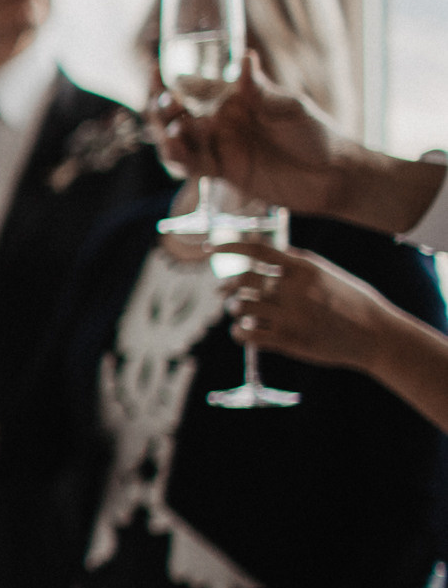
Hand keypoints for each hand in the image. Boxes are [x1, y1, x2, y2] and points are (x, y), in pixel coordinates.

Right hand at [155, 52, 355, 216]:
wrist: (331, 175)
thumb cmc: (315, 132)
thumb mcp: (290, 106)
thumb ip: (261, 89)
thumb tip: (245, 57)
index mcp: (234, 99)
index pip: (194, 86)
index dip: (171, 79)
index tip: (156, 70)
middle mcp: (220, 121)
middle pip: (178, 112)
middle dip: (162, 105)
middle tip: (163, 101)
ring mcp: (218, 147)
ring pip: (178, 138)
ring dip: (166, 132)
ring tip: (170, 129)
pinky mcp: (221, 172)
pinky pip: (191, 164)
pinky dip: (178, 157)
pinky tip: (174, 147)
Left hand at [222, 244, 394, 371]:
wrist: (376, 335)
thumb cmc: (351, 303)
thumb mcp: (327, 275)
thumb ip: (294, 268)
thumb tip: (258, 262)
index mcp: (305, 268)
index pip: (258, 251)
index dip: (229, 247)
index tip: (209, 247)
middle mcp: (295, 289)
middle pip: (243, 280)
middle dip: (228, 286)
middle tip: (223, 292)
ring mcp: (291, 315)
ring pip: (241, 307)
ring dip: (236, 310)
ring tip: (242, 313)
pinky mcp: (289, 340)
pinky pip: (247, 334)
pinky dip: (240, 332)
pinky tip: (244, 332)